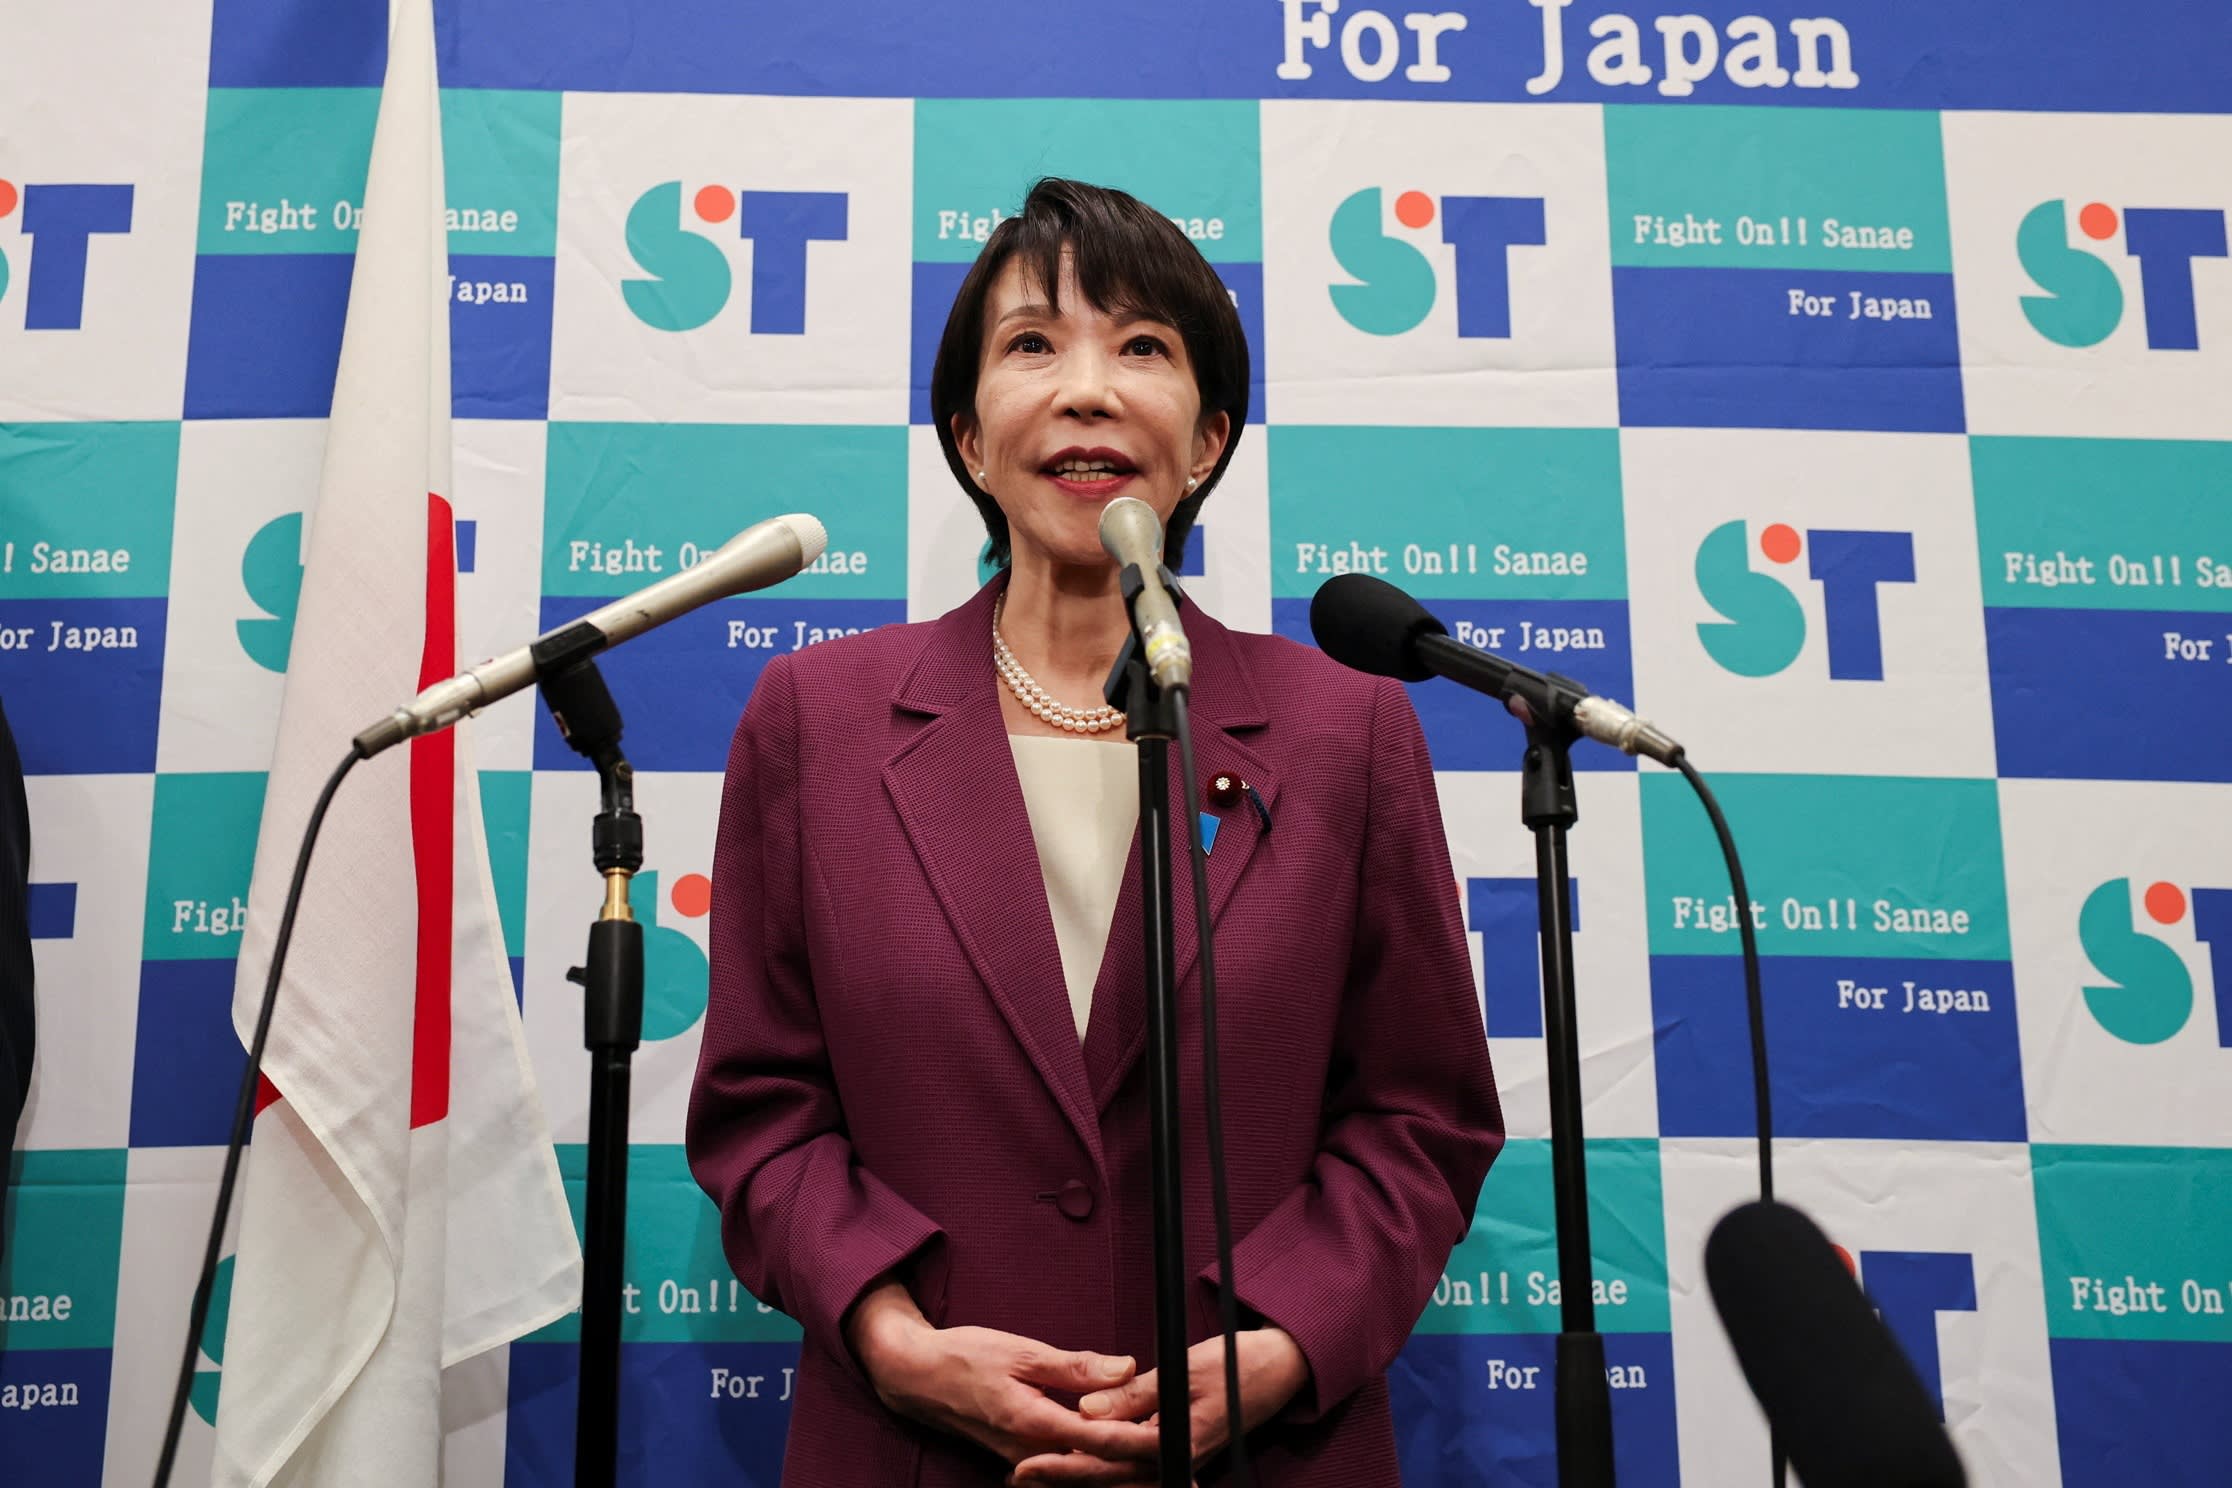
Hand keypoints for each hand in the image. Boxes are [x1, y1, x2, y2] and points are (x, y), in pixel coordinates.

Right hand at [845, 1281, 1161, 1467]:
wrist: (916, 1378)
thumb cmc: (964, 1357)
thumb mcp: (1022, 1351)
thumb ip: (1077, 1366)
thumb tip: (1127, 1368)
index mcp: (1036, 1425)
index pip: (1103, 1442)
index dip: (1145, 1445)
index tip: (1178, 1442)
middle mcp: (1033, 1455)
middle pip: (1099, 1472)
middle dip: (1142, 1472)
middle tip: (1184, 1474)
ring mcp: (1026, 1462)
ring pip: (1084, 1477)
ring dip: (1123, 1474)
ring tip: (1164, 1474)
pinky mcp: (1023, 1459)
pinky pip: (1066, 1471)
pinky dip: (1096, 1469)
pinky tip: (1120, 1464)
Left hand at [1008, 1328, 1311, 1483]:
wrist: (1281, 1370)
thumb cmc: (1237, 1365)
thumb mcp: (1182, 1370)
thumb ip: (1133, 1394)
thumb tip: (1086, 1411)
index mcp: (1175, 1442)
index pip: (1108, 1456)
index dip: (1065, 1462)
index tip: (1028, 1463)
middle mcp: (1175, 1460)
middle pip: (1109, 1478)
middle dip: (1064, 1478)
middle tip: (1020, 1477)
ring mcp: (1179, 1460)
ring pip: (1120, 1478)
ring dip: (1080, 1477)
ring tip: (1037, 1477)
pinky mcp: (1179, 1451)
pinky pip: (1134, 1468)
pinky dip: (1104, 1468)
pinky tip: (1078, 1464)